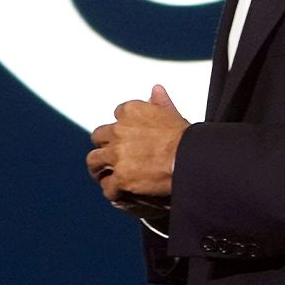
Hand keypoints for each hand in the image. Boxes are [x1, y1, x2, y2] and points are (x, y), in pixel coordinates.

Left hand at [86, 84, 187, 214]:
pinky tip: (118, 194)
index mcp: (131, 111)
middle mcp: (119, 130)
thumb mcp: (173, 115)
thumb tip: (156, 89)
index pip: (116, 116)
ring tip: (104, 176)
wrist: (190, 159)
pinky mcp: (120, 177)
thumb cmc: (186, 139)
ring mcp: (118, 154)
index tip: (124, 137)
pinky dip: (112, 191)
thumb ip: (161, 102)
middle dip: (103, 147)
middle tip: (108, 157)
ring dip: (99, 169)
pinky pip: (108, 186)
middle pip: (99, 137)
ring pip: (94, 161)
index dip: (120, 128)